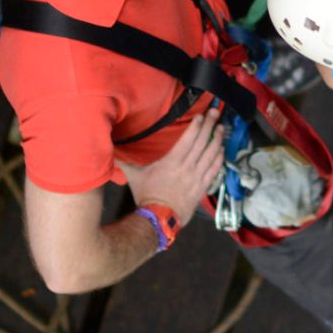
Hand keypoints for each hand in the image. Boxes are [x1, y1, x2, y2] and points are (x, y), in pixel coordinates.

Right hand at [117, 105, 224, 227]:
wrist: (159, 219)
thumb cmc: (147, 196)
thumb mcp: (135, 177)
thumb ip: (125, 162)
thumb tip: (110, 151)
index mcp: (171, 162)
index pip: (188, 139)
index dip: (196, 126)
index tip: (202, 115)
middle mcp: (187, 167)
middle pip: (202, 142)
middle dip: (210, 126)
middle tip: (216, 113)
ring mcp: (196, 177)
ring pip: (211, 154)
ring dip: (217, 139)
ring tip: (222, 128)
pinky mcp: (202, 187)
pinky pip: (214, 169)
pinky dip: (219, 158)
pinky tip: (222, 149)